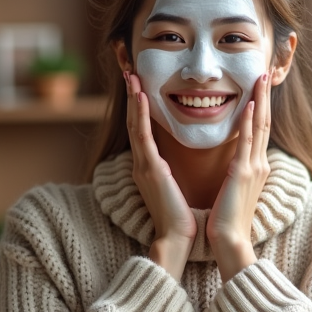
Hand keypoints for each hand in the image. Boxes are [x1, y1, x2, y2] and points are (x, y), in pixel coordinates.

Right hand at [125, 71, 195, 278]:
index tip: (141, 87)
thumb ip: (171, 172)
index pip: (143, 131)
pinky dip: (140, 115)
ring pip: (136, 125)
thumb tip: (174, 162)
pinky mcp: (150, 169)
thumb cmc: (181, 218)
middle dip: (133, 98)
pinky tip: (141, 96)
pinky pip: (143, 136)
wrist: (177, 238)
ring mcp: (143, 165)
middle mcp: (142, 164)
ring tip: (132, 76)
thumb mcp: (174, 188)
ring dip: (134, 99)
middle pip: (135, 123)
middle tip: (131, 73)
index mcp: (150, 167)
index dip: (140, 108)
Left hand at [207, 72, 271, 282]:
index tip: (259, 87)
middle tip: (266, 71)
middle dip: (265, 96)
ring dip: (261, 100)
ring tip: (262, 77)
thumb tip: (234, 163)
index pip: (260, 130)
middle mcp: (259, 163)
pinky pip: (248, 141)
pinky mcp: (243, 173)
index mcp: (255, 167)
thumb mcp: (233, 190)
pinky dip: (251, 121)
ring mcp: (253, 167)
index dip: (260, 107)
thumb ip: (236, 173)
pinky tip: (251, 104)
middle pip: (265, 121)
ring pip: (261, 125)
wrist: (230, 241)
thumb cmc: (227, 220)